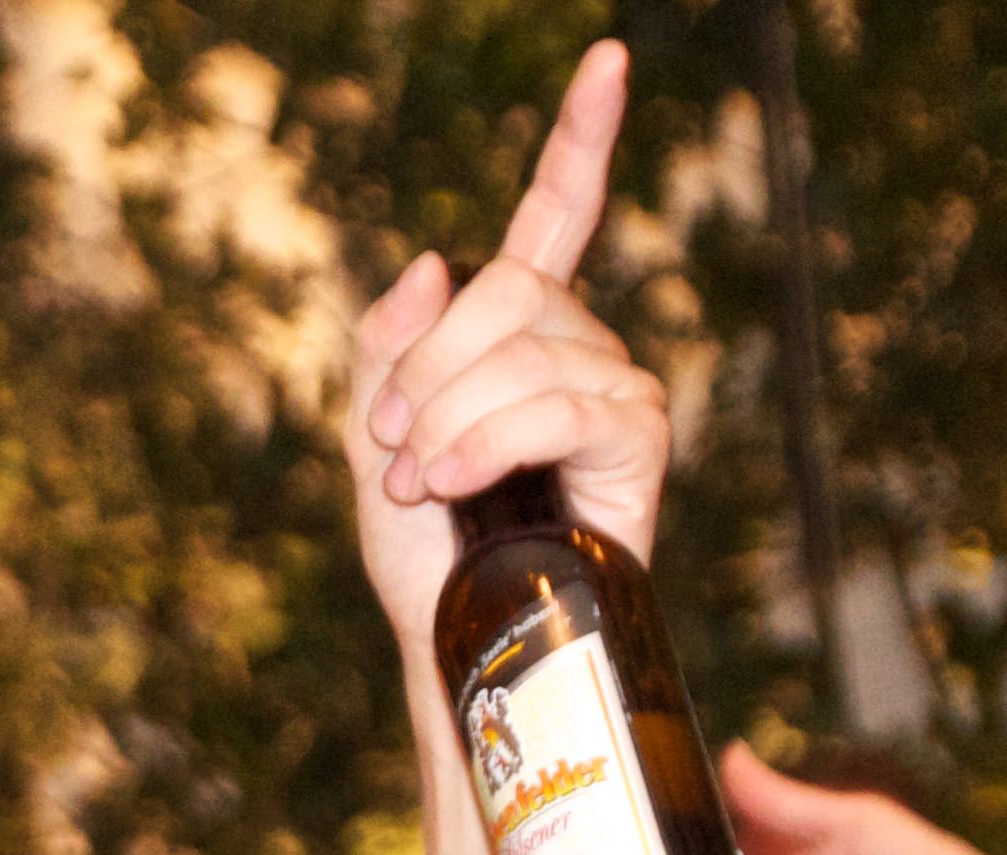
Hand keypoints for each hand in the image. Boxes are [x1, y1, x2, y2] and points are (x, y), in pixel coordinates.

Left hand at [345, 45, 658, 652]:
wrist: (451, 642)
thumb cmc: (419, 554)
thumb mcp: (369, 438)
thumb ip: (385, 345)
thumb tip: (435, 261)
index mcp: (519, 334)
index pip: (558, 217)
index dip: (580, 140)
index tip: (607, 60)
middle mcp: (580, 348)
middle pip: (507, 289)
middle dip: (427, 367)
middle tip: (391, 446)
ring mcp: (616, 390)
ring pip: (525, 348)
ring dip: (448, 419)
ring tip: (422, 484)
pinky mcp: (637, 441)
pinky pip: (565, 401)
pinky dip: (492, 438)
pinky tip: (458, 480)